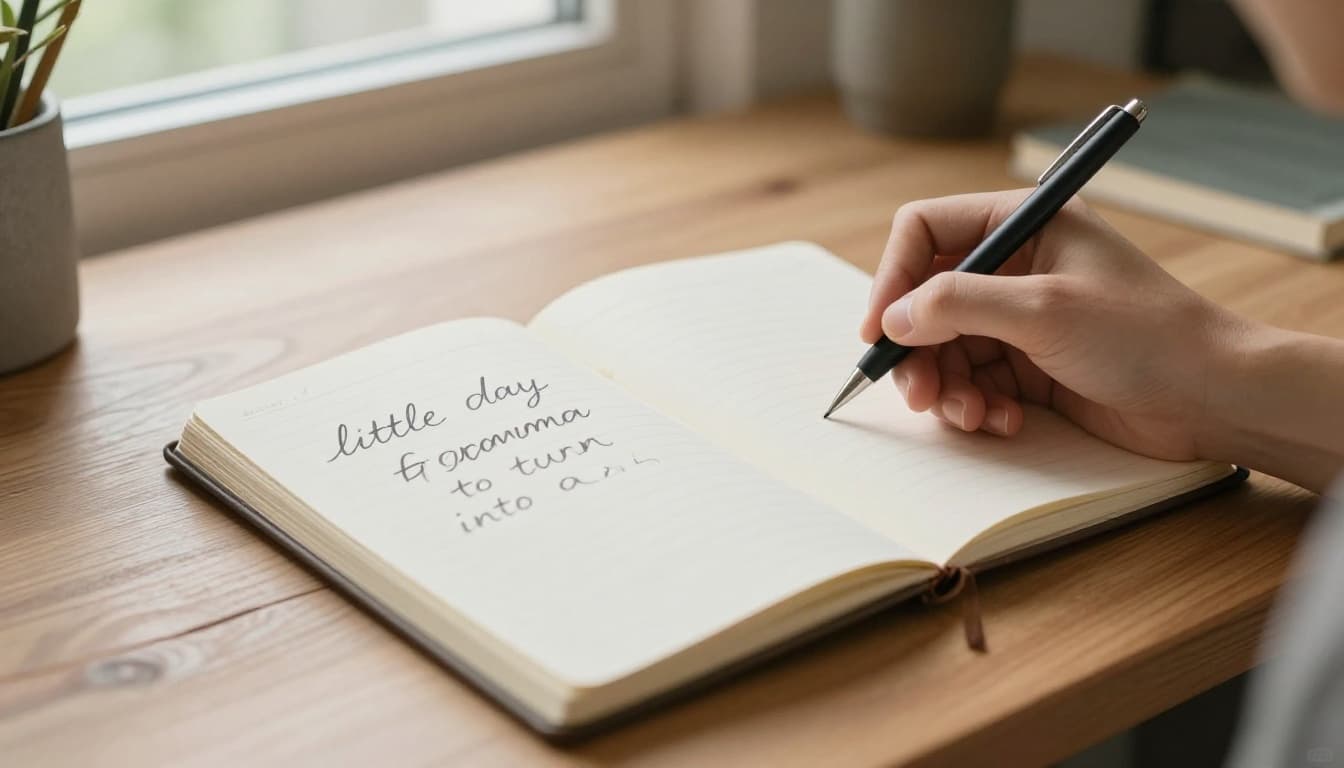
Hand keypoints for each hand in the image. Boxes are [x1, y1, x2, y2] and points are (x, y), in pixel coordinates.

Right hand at [860, 190, 1252, 461]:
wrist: (1212, 397)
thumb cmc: (1146, 335)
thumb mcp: (1043, 309)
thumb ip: (958, 304)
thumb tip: (892, 318)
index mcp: (1025, 223)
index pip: (926, 231)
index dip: (893, 277)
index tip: (879, 330)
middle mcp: (1016, 264)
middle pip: (926, 298)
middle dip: (918, 349)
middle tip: (918, 393)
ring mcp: (1020, 317)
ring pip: (944, 347)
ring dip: (947, 387)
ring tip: (970, 415)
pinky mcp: (1029, 365)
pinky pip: (973, 381)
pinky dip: (976, 406)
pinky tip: (1003, 422)